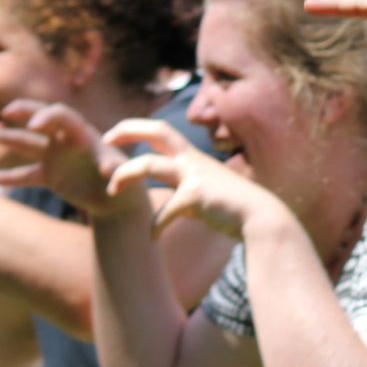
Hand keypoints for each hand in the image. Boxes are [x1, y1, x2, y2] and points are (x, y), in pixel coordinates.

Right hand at [0, 100, 133, 216]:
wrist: (120, 203)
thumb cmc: (126, 183)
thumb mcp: (123, 173)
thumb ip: (114, 168)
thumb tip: (108, 170)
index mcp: (83, 134)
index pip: (62, 115)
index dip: (47, 116)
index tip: (33, 125)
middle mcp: (66, 140)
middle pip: (41, 119)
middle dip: (24, 112)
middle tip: (5, 114)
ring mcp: (56, 156)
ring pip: (28, 143)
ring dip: (9, 138)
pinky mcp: (51, 175)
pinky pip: (26, 174)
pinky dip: (10, 177)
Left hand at [103, 118, 280, 238]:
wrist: (261, 219)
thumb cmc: (236, 210)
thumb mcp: (209, 193)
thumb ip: (188, 192)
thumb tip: (173, 205)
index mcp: (194, 158)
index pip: (162, 131)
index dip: (136, 128)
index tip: (114, 136)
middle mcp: (193, 161)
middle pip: (157, 131)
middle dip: (128, 131)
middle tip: (105, 141)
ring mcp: (194, 176)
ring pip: (149, 164)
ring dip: (125, 174)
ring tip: (111, 191)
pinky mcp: (195, 196)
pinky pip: (164, 211)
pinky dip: (155, 226)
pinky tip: (152, 238)